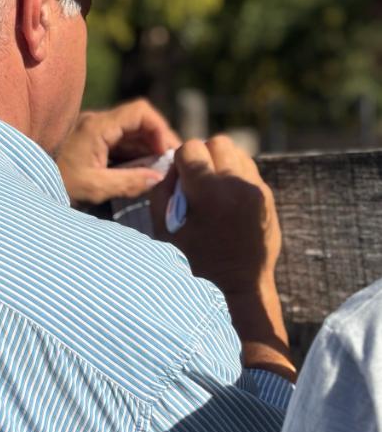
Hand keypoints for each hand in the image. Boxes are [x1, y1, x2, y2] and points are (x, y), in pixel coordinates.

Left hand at [56, 99, 179, 204]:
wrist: (27, 184)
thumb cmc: (57, 183)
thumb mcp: (94, 187)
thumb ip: (128, 182)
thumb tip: (158, 179)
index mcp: (97, 127)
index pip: (140, 112)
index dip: (160, 128)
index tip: (167, 152)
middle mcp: (98, 123)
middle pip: (139, 121)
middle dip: (159, 140)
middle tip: (172, 163)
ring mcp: (95, 131)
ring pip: (132, 132)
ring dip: (149, 148)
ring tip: (161, 170)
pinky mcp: (93, 142)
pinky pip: (122, 142)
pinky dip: (136, 153)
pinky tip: (144, 170)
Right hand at [151, 135, 294, 379]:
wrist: (240, 288)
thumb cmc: (194, 263)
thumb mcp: (164, 231)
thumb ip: (163, 191)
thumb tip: (174, 167)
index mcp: (210, 193)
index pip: (191, 148)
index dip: (180, 163)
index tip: (181, 183)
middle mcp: (237, 185)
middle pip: (216, 143)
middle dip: (202, 158)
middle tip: (196, 183)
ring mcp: (257, 190)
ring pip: (235, 152)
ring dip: (220, 164)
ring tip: (213, 190)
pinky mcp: (267, 197)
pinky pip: (248, 169)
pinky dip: (235, 177)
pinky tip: (227, 200)